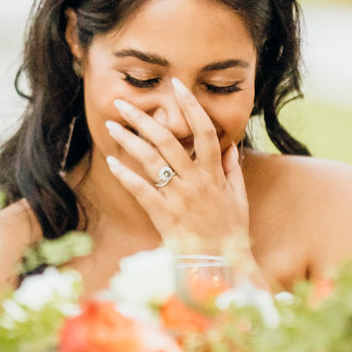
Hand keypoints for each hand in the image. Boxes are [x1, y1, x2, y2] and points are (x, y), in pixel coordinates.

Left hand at [102, 80, 250, 252]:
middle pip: (168, 139)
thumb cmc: (230, 233)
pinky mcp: (163, 215)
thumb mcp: (239, 199)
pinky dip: (124, 175)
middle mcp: (196, 181)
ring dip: (129, 140)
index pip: (204, 130)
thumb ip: (233, 171)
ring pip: (151, 160)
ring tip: (112, 126)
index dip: (191, 105)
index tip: (177, 86)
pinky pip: (140, 190)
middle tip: (123, 103)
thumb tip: (231, 147)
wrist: (221, 266)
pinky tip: (111, 162)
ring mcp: (178, 197)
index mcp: (215, 173)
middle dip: (143, 118)